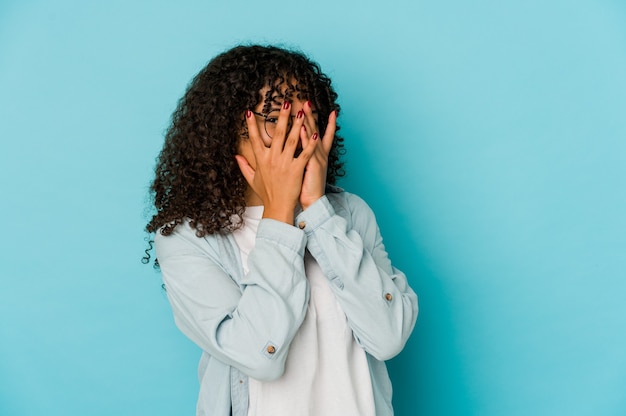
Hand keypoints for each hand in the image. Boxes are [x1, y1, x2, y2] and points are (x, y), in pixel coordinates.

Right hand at [235, 102, 317, 223]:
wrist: (278, 208)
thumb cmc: (266, 194)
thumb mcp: (252, 180)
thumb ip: (244, 166)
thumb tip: (235, 156)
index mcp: (261, 160)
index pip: (254, 139)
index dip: (251, 125)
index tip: (249, 112)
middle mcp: (273, 159)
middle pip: (277, 134)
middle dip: (282, 117)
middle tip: (286, 102)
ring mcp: (285, 164)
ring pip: (292, 140)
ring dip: (297, 124)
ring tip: (302, 111)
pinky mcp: (297, 170)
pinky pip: (305, 154)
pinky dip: (309, 144)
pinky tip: (314, 133)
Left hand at [299, 101, 336, 209]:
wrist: (312, 203)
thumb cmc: (306, 189)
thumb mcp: (306, 170)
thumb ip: (304, 159)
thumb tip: (299, 151)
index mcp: (319, 156)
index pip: (326, 136)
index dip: (330, 124)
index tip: (332, 112)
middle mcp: (320, 155)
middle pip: (316, 131)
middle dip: (313, 115)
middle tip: (307, 101)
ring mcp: (318, 159)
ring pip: (313, 136)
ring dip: (309, 121)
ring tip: (305, 107)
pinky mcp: (313, 166)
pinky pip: (308, 149)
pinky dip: (305, 138)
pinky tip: (302, 128)